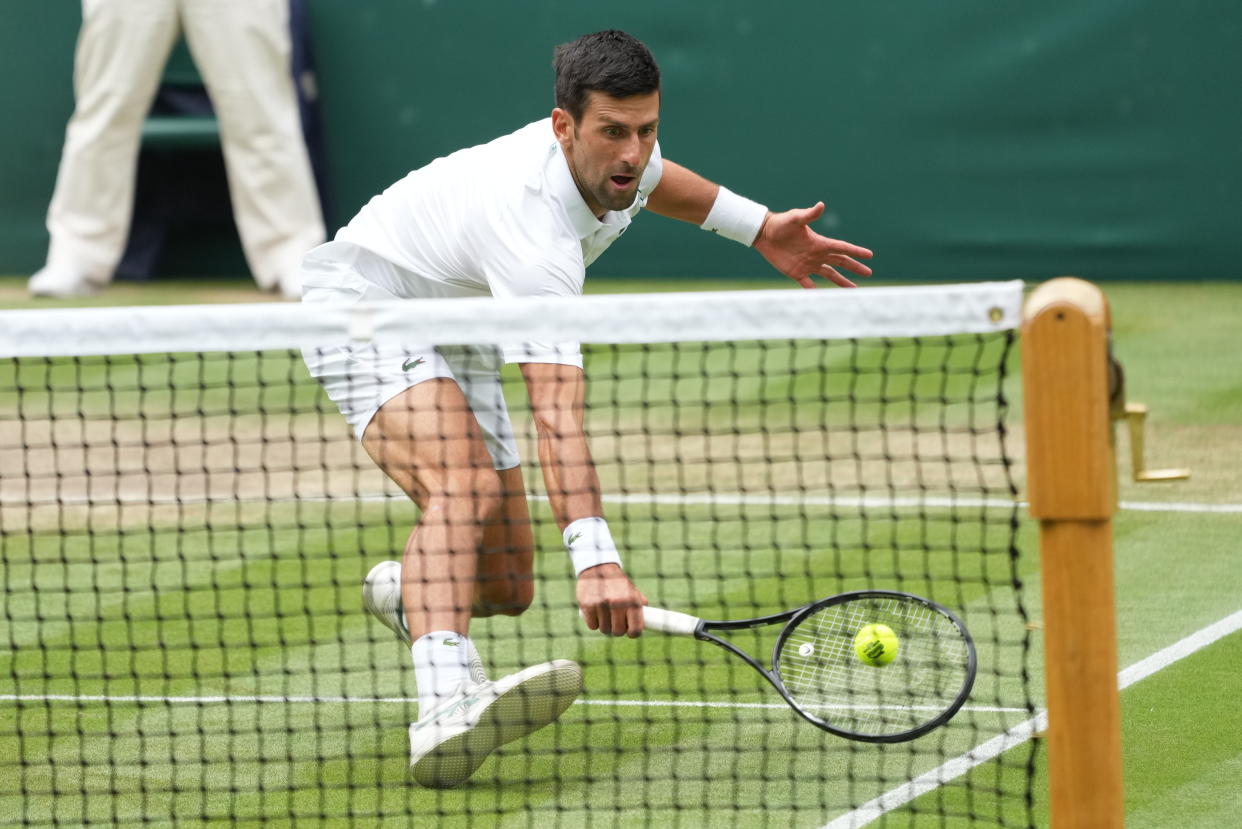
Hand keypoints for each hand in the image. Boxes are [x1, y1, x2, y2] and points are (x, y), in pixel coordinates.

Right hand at [577, 563, 647, 637]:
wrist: (597, 567)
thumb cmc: (617, 582)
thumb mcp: (632, 590)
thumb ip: (639, 604)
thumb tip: (649, 619)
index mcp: (631, 600)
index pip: (635, 629)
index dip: (633, 633)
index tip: (630, 632)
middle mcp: (617, 603)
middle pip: (618, 632)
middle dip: (617, 629)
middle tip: (615, 623)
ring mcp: (601, 605)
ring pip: (604, 629)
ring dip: (605, 625)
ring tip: (605, 615)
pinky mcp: (587, 605)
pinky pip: (592, 625)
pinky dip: (593, 622)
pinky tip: (595, 612)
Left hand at [753, 202, 872, 288]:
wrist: (764, 234)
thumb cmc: (780, 224)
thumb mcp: (795, 219)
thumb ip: (808, 215)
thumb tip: (821, 205)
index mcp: (820, 242)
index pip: (842, 248)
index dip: (856, 252)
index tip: (869, 255)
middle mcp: (817, 254)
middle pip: (840, 262)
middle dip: (855, 268)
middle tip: (868, 273)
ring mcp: (808, 264)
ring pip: (829, 275)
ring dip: (841, 281)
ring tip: (854, 289)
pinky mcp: (796, 272)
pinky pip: (808, 284)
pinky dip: (814, 290)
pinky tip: (822, 297)